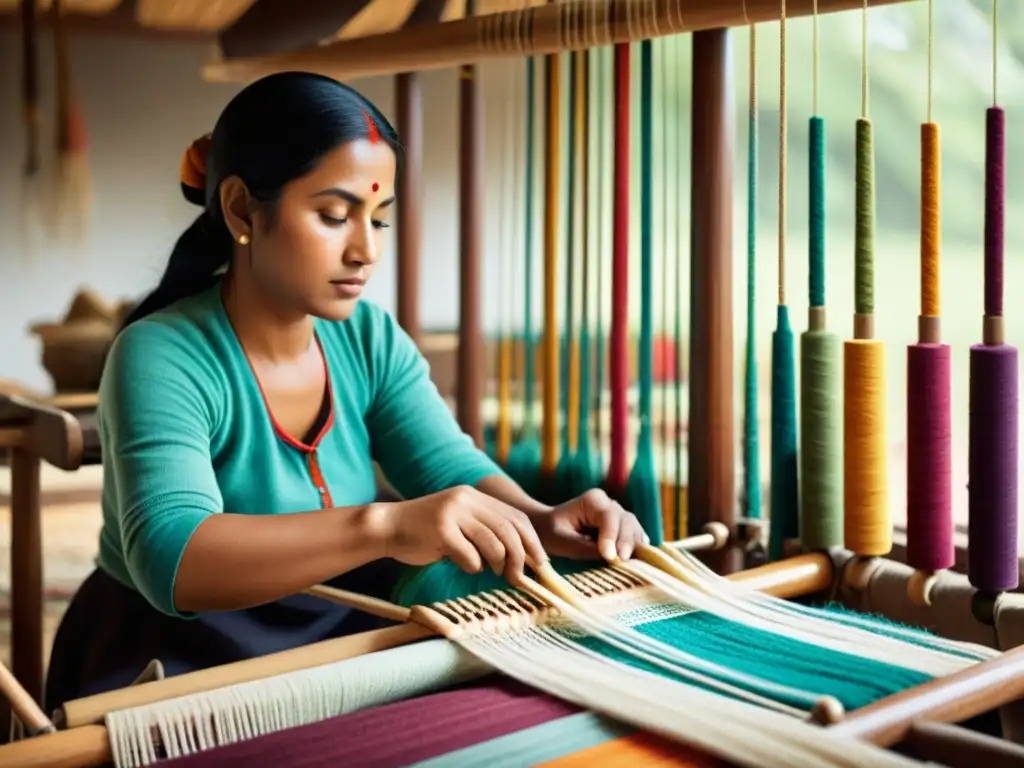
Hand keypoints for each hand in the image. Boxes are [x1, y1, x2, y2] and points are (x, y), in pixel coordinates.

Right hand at [375, 485, 547, 584]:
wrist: (388, 526)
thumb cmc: (426, 532)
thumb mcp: (459, 522)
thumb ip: (485, 530)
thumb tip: (521, 556)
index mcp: (474, 496)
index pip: (515, 517)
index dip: (531, 541)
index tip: (539, 562)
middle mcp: (465, 500)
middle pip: (508, 530)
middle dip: (519, 557)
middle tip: (518, 576)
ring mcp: (452, 514)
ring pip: (493, 544)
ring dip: (497, 564)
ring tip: (492, 571)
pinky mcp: (440, 531)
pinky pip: (470, 556)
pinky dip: (473, 567)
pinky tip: (463, 565)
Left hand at [530, 489, 647, 562]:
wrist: (549, 528)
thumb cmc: (551, 532)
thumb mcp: (561, 540)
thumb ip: (584, 547)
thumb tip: (610, 556)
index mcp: (592, 500)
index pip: (608, 516)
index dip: (611, 536)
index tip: (609, 556)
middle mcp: (608, 503)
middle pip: (626, 520)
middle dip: (625, 541)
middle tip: (620, 561)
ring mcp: (618, 514)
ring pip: (633, 527)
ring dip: (633, 545)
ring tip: (627, 563)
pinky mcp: (622, 527)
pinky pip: (634, 535)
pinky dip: (636, 547)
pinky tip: (637, 559)